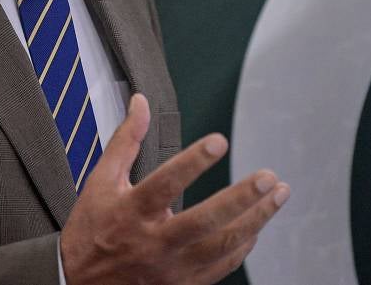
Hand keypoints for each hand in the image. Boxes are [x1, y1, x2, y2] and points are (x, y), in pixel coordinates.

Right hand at [60, 93, 288, 284]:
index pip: (166, 183)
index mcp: (132, 211)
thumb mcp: (101, 180)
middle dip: (242, 198)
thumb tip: (141, 102)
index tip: (219, 141)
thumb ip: (125, 140)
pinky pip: (222, 267)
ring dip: (255, 220)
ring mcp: (170, 269)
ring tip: (278, 196)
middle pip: (204, 221)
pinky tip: (257, 226)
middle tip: (269, 177)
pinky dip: (243, 246)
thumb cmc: (92, 229)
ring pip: (221, 246)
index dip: (193, 162)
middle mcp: (153, 243)